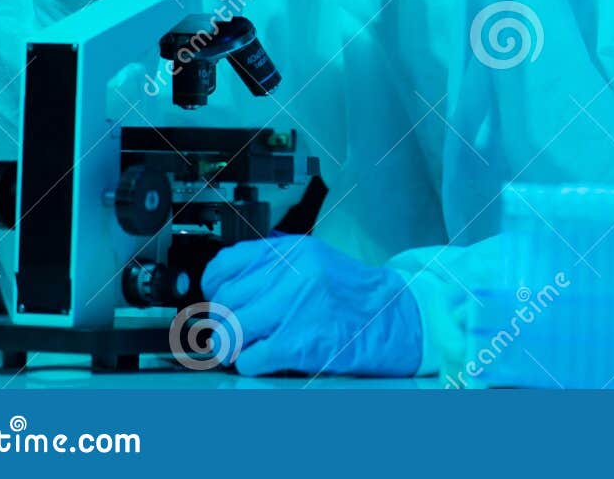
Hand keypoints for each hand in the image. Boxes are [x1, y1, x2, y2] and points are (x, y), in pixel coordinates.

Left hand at [201, 235, 422, 376]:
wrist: (399, 318)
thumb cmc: (357, 296)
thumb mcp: (314, 263)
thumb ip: (273, 269)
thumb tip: (226, 289)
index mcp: (292, 250)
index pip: (224, 265)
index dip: (215, 288)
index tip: (221, 300)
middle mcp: (291, 272)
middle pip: (225, 302)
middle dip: (227, 322)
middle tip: (239, 331)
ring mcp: (295, 306)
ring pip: (230, 330)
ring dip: (235, 345)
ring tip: (252, 346)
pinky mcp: (300, 342)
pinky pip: (250, 358)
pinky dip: (253, 363)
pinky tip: (270, 357)